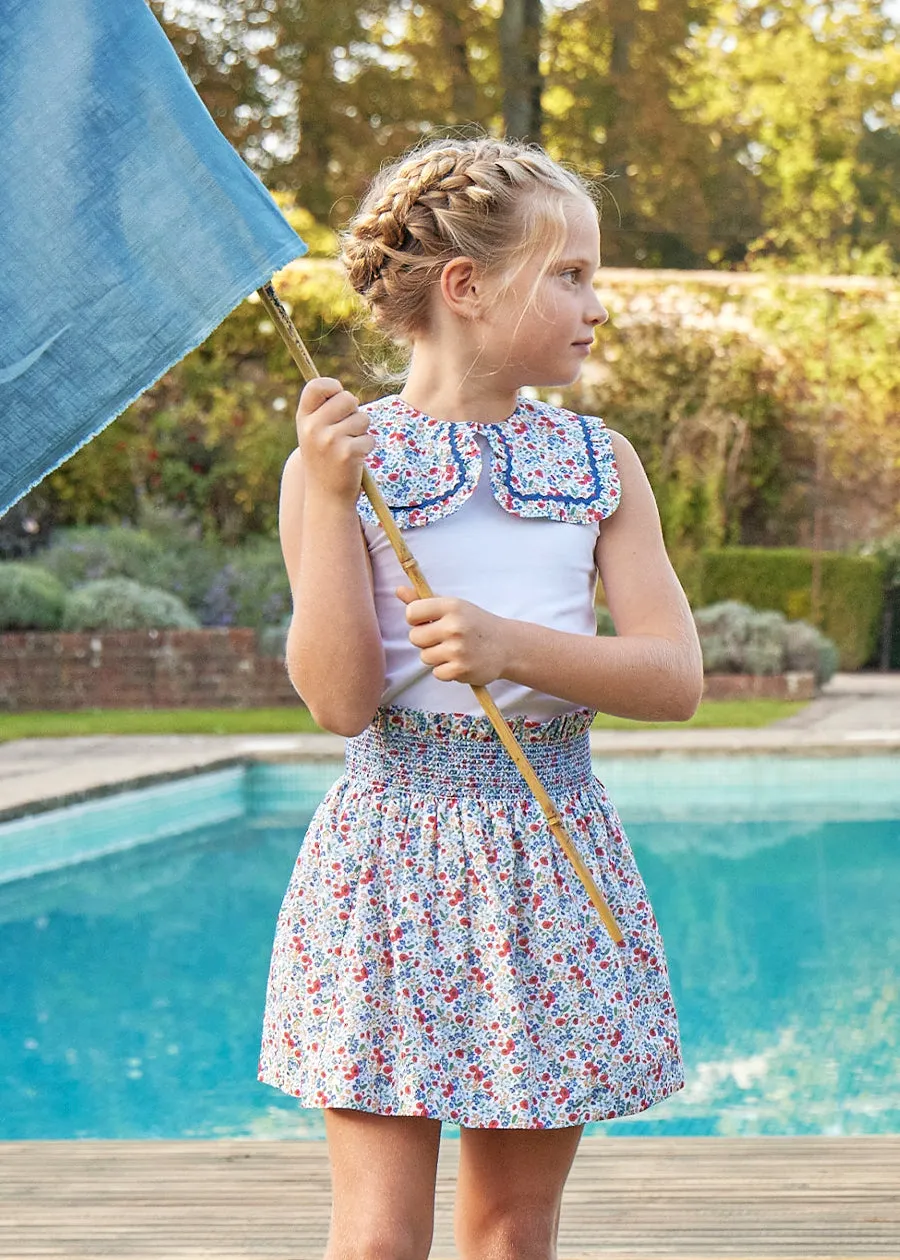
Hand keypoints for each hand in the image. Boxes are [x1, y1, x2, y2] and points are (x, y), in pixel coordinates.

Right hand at [295, 377, 373, 501]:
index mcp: (303, 419)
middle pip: (348, 398)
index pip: (316, 385)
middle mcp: (313, 428)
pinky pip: (369, 438)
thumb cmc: (324, 460)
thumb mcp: (313, 433)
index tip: (338, 397)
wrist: (326, 497)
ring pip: (362, 418)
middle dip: (354, 412)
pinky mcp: (347, 453)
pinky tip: (354, 460)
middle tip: (346, 431)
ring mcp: (329, 440)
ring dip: (361, 432)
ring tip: (348, 447)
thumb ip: (323, 410)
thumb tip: (345, 393)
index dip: (333, 387)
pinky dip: (367, 447)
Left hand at [397, 587, 506, 684]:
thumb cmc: (475, 624)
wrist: (507, 646)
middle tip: (444, 638)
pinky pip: (436, 673)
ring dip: (436, 656)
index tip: (428, 621)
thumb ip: (424, 601)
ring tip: (455, 650)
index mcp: (451, 606)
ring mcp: (458, 649)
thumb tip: (398, 590)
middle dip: (425, 640)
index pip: (411, 613)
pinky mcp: (461, 669)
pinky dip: (446, 670)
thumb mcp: (454, 607)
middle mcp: (454, 626)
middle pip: (414, 637)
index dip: (416, 620)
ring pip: (424, 657)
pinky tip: (460, 662)